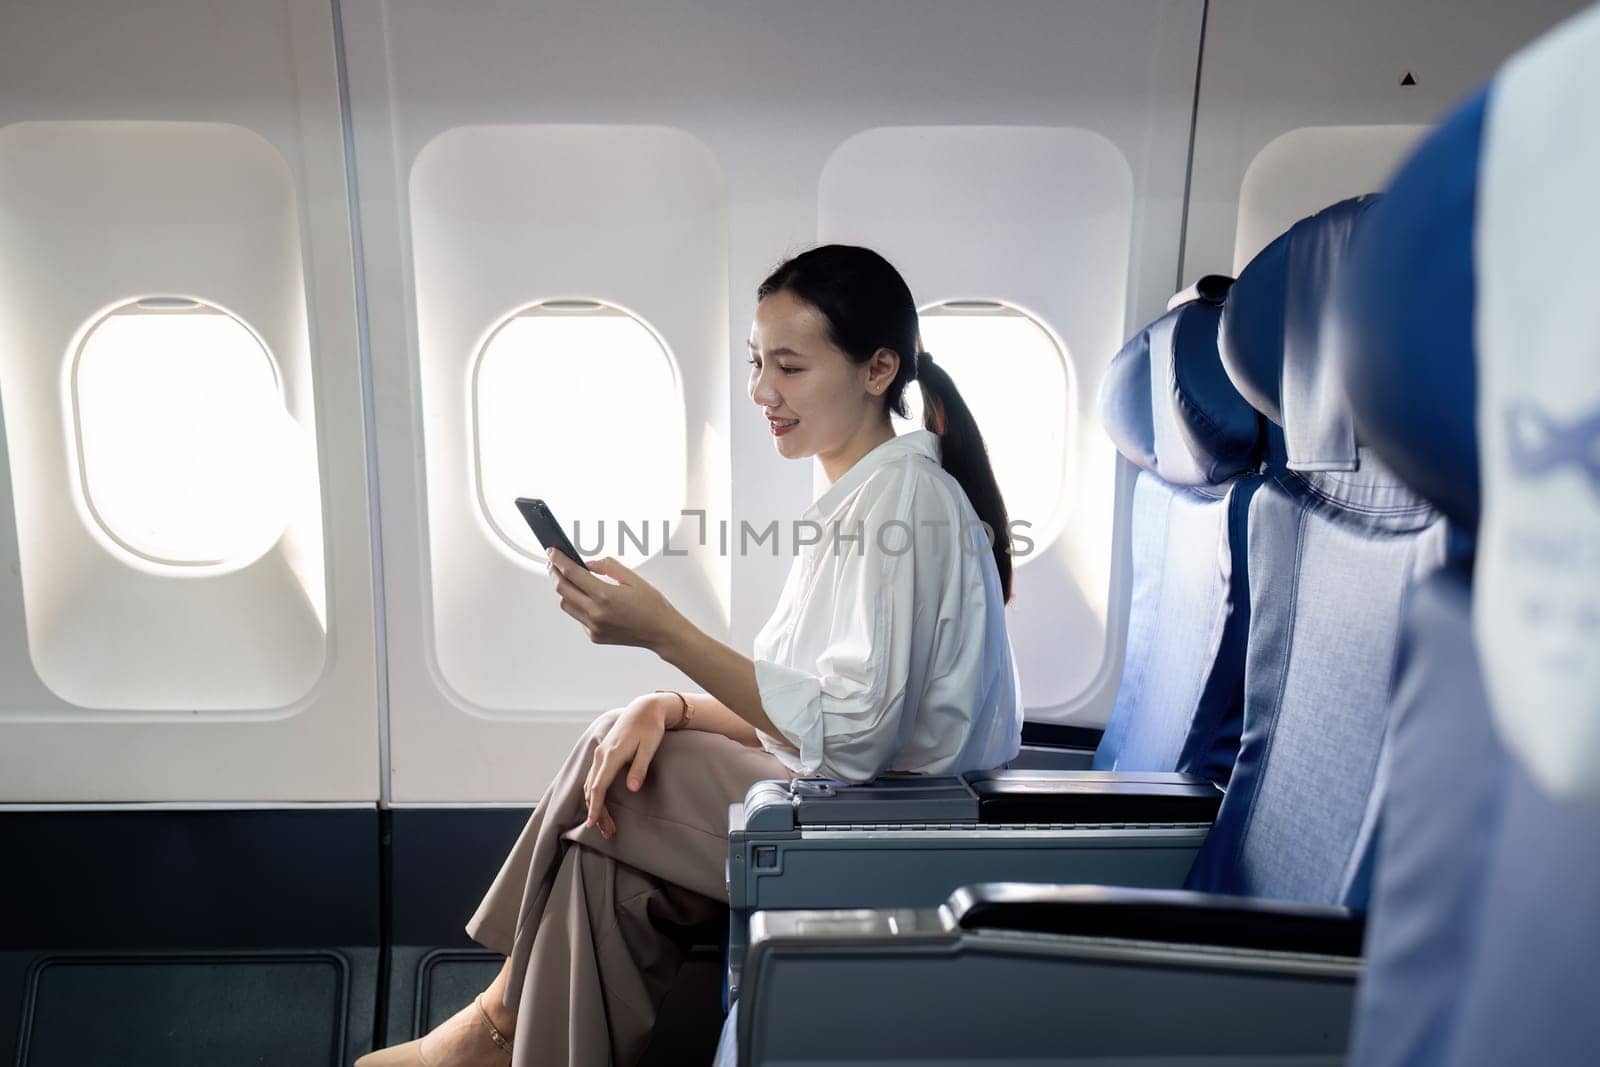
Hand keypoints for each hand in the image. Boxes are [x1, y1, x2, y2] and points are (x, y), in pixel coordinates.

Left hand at [547, 551, 683, 651]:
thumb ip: (607, 567)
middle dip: (554, 573)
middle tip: (553, 563)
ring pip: (566, 604)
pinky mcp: (594, 636)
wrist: (661, 632)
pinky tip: (588, 599)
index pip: (572, 573)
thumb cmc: (652, 605)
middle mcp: (596, 613)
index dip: (559, 560)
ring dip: (564, 590)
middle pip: (562, 589)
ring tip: (569, 579)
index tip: (552, 551)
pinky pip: (578, 616)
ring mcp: (593, 627)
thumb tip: (587, 564)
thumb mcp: (633, 578)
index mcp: (605, 596)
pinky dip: (578, 604)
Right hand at [583, 693, 674, 837]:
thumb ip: (640, 767)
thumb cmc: (650, 727)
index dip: (596, 807)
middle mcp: (601, 755)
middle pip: (592, 789)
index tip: (593, 824)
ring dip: (595, 805)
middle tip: (607, 832)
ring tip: (605, 824)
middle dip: (597, 812)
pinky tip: (599, 804)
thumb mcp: (649, 746)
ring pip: (591, 785)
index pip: (599, 787)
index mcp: (612, 755)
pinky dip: (594, 794)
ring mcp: (600, 754)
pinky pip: (593, 777)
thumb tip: (632, 789)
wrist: (644, 708)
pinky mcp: (603, 754)